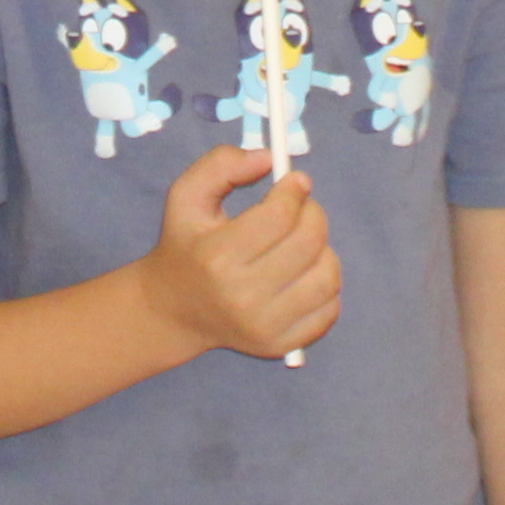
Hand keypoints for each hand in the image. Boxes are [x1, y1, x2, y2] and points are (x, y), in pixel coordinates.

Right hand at [138, 144, 339, 360]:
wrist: (174, 310)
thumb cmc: (185, 245)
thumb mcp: (186, 196)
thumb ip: (220, 165)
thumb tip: (267, 158)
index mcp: (216, 257)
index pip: (279, 216)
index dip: (295, 191)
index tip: (296, 182)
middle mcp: (242, 297)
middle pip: (308, 243)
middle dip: (313, 213)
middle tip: (303, 208)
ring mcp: (264, 327)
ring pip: (327, 277)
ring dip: (323, 250)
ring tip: (304, 243)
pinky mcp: (281, 346)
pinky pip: (329, 310)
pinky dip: (326, 285)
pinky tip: (305, 273)